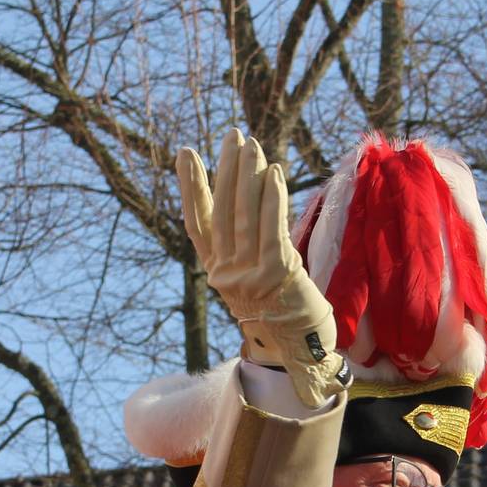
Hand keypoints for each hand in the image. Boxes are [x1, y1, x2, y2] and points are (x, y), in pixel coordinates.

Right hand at [178, 129, 347, 407]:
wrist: (299, 350)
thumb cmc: (279, 308)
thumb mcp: (252, 277)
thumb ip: (242, 245)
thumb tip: (241, 197)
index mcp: (217, 271)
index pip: (198, 222)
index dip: (192, 187)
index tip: (187, 153)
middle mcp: (227, 273)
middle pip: (224, 212)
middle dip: (228, 169)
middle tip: (233, 136)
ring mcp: (250, 275)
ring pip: (245, 216)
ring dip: (249, 177)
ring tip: (252, 145)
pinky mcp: (277, 275)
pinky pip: (272, 229)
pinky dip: (272, 199)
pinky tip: (274, 173)